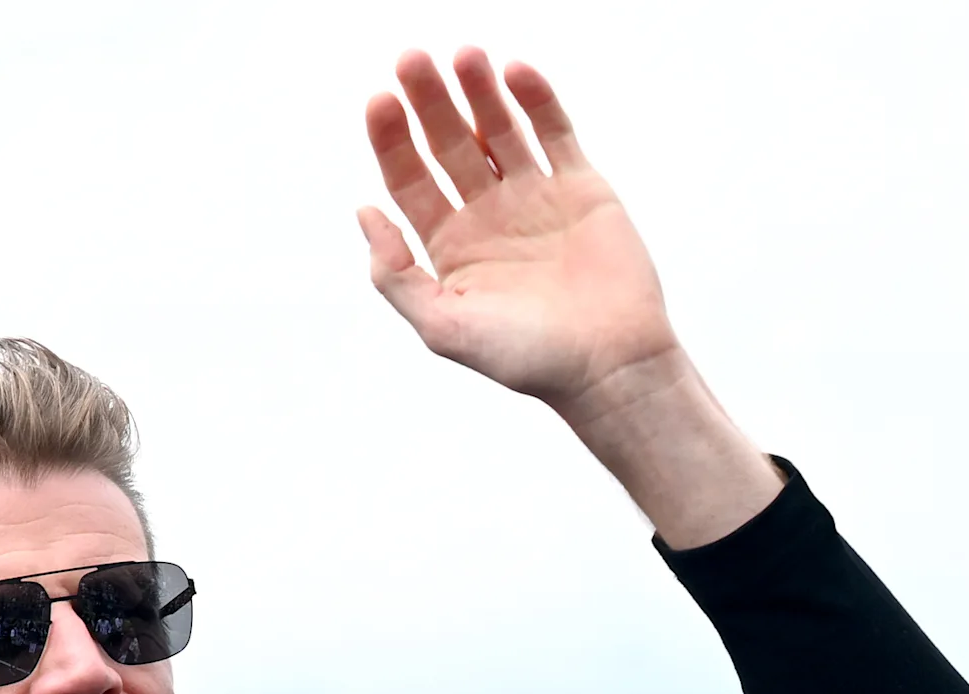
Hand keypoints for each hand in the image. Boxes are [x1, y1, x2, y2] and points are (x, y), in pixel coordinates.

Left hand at [360, 47, 780, 546]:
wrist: (606, 364)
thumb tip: (363, 212)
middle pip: (448, 144)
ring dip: (478, 91)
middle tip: (411, 59)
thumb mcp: (442, 324)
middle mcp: (486, 214)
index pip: (409, 178)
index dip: (391, 140)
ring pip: (498, 129)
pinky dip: (535, 100)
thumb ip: (396, 273)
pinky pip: (553, 131)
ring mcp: (533, 195)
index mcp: (447, 244)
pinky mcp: (580, 186)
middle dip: (428, 102)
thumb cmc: (524, 357)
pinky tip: (513, 73)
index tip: (380, 102)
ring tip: (463, 54)